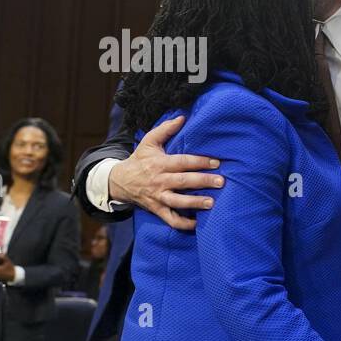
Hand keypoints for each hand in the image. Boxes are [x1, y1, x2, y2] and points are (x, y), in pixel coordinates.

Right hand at [107, 115, 223, 231]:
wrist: (119, 181)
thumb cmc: (140, 160)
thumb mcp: (148, 142)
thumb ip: (165, 129)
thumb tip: (183, 117)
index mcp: (160, 163)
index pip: (182, 162)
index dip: (200, 162)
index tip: (217, 162)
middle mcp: (160, 181)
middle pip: (184, 181)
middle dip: (203, 181)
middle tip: (221, 181)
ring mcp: (158, 197)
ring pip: (178, 202)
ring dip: (195, 203)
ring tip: (212, 203)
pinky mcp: (157, 209)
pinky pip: (171, 219)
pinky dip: (184, 224)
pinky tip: (198, 224)